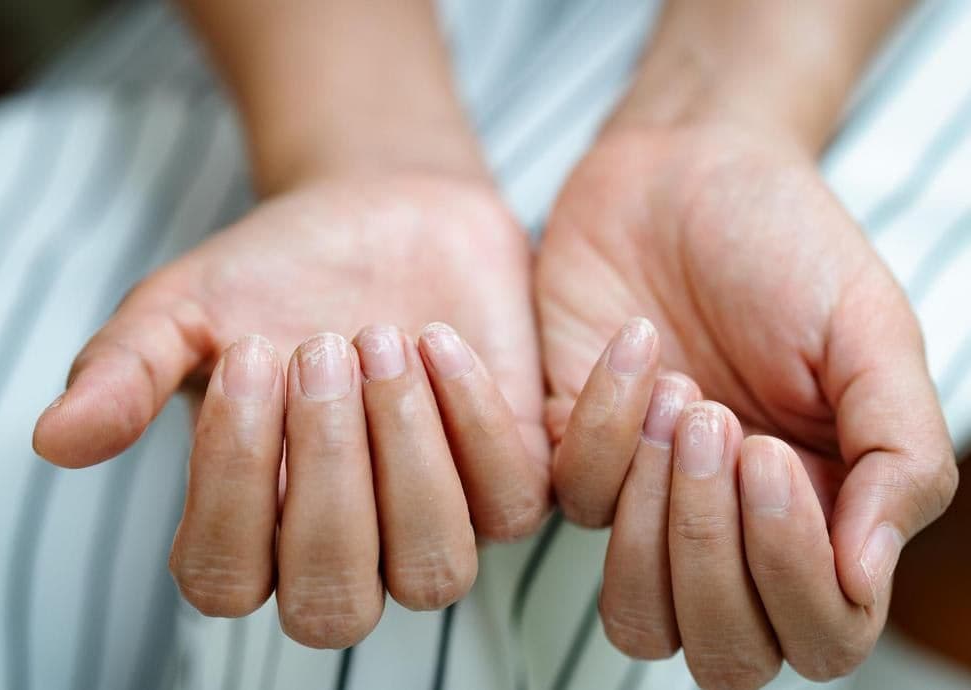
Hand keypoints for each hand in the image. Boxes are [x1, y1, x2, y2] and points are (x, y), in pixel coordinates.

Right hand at [33, 173, 548, 647]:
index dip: (231, 481)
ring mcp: (431, 524)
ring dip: (406, 457)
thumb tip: (53, 441)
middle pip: (333, 605)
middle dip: (326, 475)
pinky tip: (436, 337)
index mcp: (248, 530)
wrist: (379, 212)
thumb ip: (124, 373)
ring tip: (379, 338)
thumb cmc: (273, 272)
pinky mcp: (507, 480)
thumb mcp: (184, 309)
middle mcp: (342, 550)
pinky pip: (511, 504)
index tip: (248, 354)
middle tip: (316, 346)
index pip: (224, 579)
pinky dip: (473, 420)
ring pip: (434, 573)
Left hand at [536, 124, 957, 687]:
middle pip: (723, 649)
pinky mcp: (567, 455)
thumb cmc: (787, 248)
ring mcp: (646, 502)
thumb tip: (868, 579)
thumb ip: (900, 455)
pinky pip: (570, 501)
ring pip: (636, 615)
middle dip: (716, 551)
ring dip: (656, 522)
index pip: (820, 634)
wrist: (684, 171)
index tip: (770, 455)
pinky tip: (636, 345)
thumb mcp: (871, 334)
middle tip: (722, 425)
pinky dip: (602, 425)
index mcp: (824, 516)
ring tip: (683, 399)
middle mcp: (733, 530)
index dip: (793, 575)